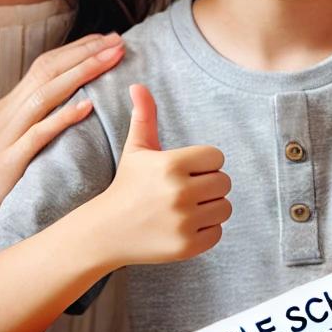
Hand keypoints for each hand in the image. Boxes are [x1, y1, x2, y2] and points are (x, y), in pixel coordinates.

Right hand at [0, 33, 126, 252]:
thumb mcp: (9, 145)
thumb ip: (32, 124)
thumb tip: (69, 106)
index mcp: (4, 109)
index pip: (43, 66)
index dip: (76, 50)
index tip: (105, 41)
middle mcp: (3, 115)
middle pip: (47, 71)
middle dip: (85, 52)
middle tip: (118, 40)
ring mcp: (4, 137)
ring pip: (45, 94)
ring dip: (82, 72)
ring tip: (111, 58)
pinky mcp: (7, 162)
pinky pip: (38, 134)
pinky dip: (63, 117)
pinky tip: (88, 106)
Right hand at [87, 84, 230, 265]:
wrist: (107, 231)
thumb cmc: (127, 185)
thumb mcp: (135, 149)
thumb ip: (144, 117)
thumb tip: (137, 85)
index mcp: (171, 164)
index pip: (216, 157)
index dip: (203, 164)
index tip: (185, 170)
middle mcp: (179, 193)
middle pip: (224, 182)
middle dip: (208, 185)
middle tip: (185, 190)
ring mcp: (184, 222)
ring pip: (225, 207)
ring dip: (210, 207)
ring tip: (185, 208)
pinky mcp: (187, 246)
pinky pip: (218, 232)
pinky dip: (206, 230)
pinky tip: (184, 225)